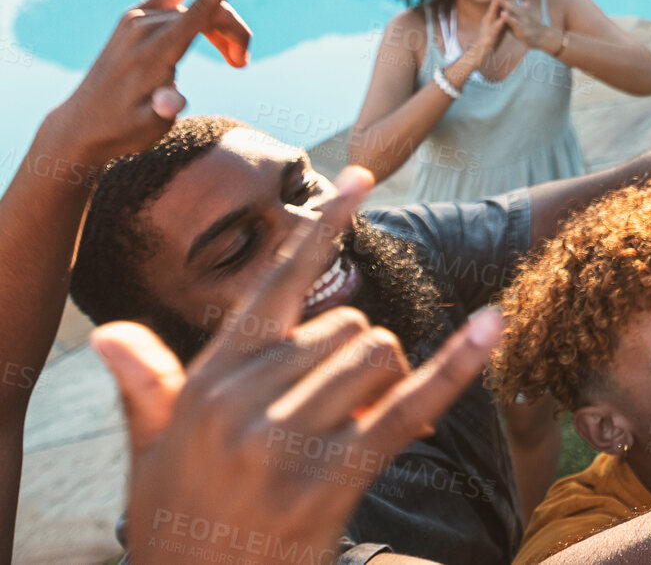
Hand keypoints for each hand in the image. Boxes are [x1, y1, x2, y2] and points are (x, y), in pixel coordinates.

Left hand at [47, 0, 251, 166]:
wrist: (82, 124)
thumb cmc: (122, 129)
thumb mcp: (147, 128)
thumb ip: (163, 111)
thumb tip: (172, 102)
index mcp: (153, 50)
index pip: (199, 7)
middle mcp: (143, 26)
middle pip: (206, 10)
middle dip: (234, 32)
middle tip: (241, 65)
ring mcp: (135, 18)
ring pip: (194, 7)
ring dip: (220, 28)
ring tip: (234, 61)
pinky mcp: (133, 18)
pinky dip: (201, 2)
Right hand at [91, 168, 503, 564]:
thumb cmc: (180, 520)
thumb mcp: (153, 450)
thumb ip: (148, 386)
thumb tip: (110, 334)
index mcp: (210, 379)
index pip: (276, 282)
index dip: (323, 227)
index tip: (363, 177)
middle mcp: (245, 399)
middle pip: (346, 325)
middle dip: (359, 360)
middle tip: (340, 413)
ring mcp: (287, 439)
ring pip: (379, 355)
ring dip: (389, 383)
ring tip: (357, 432)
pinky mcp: (332, 477)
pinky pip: (408, 404)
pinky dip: (457, 366)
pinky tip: (492, 327)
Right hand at [451, 0, 511, 76]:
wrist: (480, 54)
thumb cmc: (491, 38)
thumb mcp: (500, 23)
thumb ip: (505, 13)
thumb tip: (512, 4)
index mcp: (493, 13)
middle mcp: (490, 16)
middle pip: (496, 0)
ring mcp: (489, 25)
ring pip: (493, 12)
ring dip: (496, 2)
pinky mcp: (489, 35)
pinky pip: (495, 28)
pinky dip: (499, 22)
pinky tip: (503, 17)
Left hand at [490, 0, 560, 54]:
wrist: (543, 37)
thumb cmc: (529, 25)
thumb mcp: (521, 13)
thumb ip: (514, 4)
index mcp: (517, 7)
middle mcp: (519, 11)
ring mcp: (521, 19)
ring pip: (511, 9)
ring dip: (503, 2)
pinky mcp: (521, 29)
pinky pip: (514, 23)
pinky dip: (508, 18)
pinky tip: (503, 14)